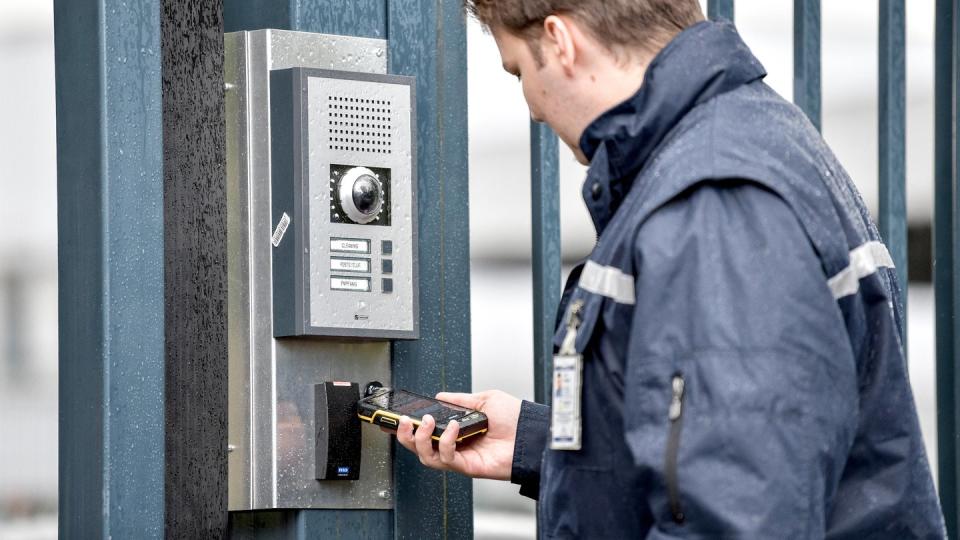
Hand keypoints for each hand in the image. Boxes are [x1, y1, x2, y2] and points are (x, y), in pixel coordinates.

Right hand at [394, 390, 520, 479]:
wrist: (532, 433)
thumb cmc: (516, 418)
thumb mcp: (485, 400)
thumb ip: (461, 400)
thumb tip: (441, 396)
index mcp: (457, 430)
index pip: (426, 432)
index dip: (408, 427)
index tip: (396, 418)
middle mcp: (456, 446)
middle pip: (419, 448)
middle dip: (406, 435)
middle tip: (404, 421)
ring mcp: (460, 458)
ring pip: (426, 457)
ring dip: (421, 439)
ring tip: (427, 422)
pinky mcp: (467, 467)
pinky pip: (446, 459)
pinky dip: (445, 442)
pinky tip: (453, 428)